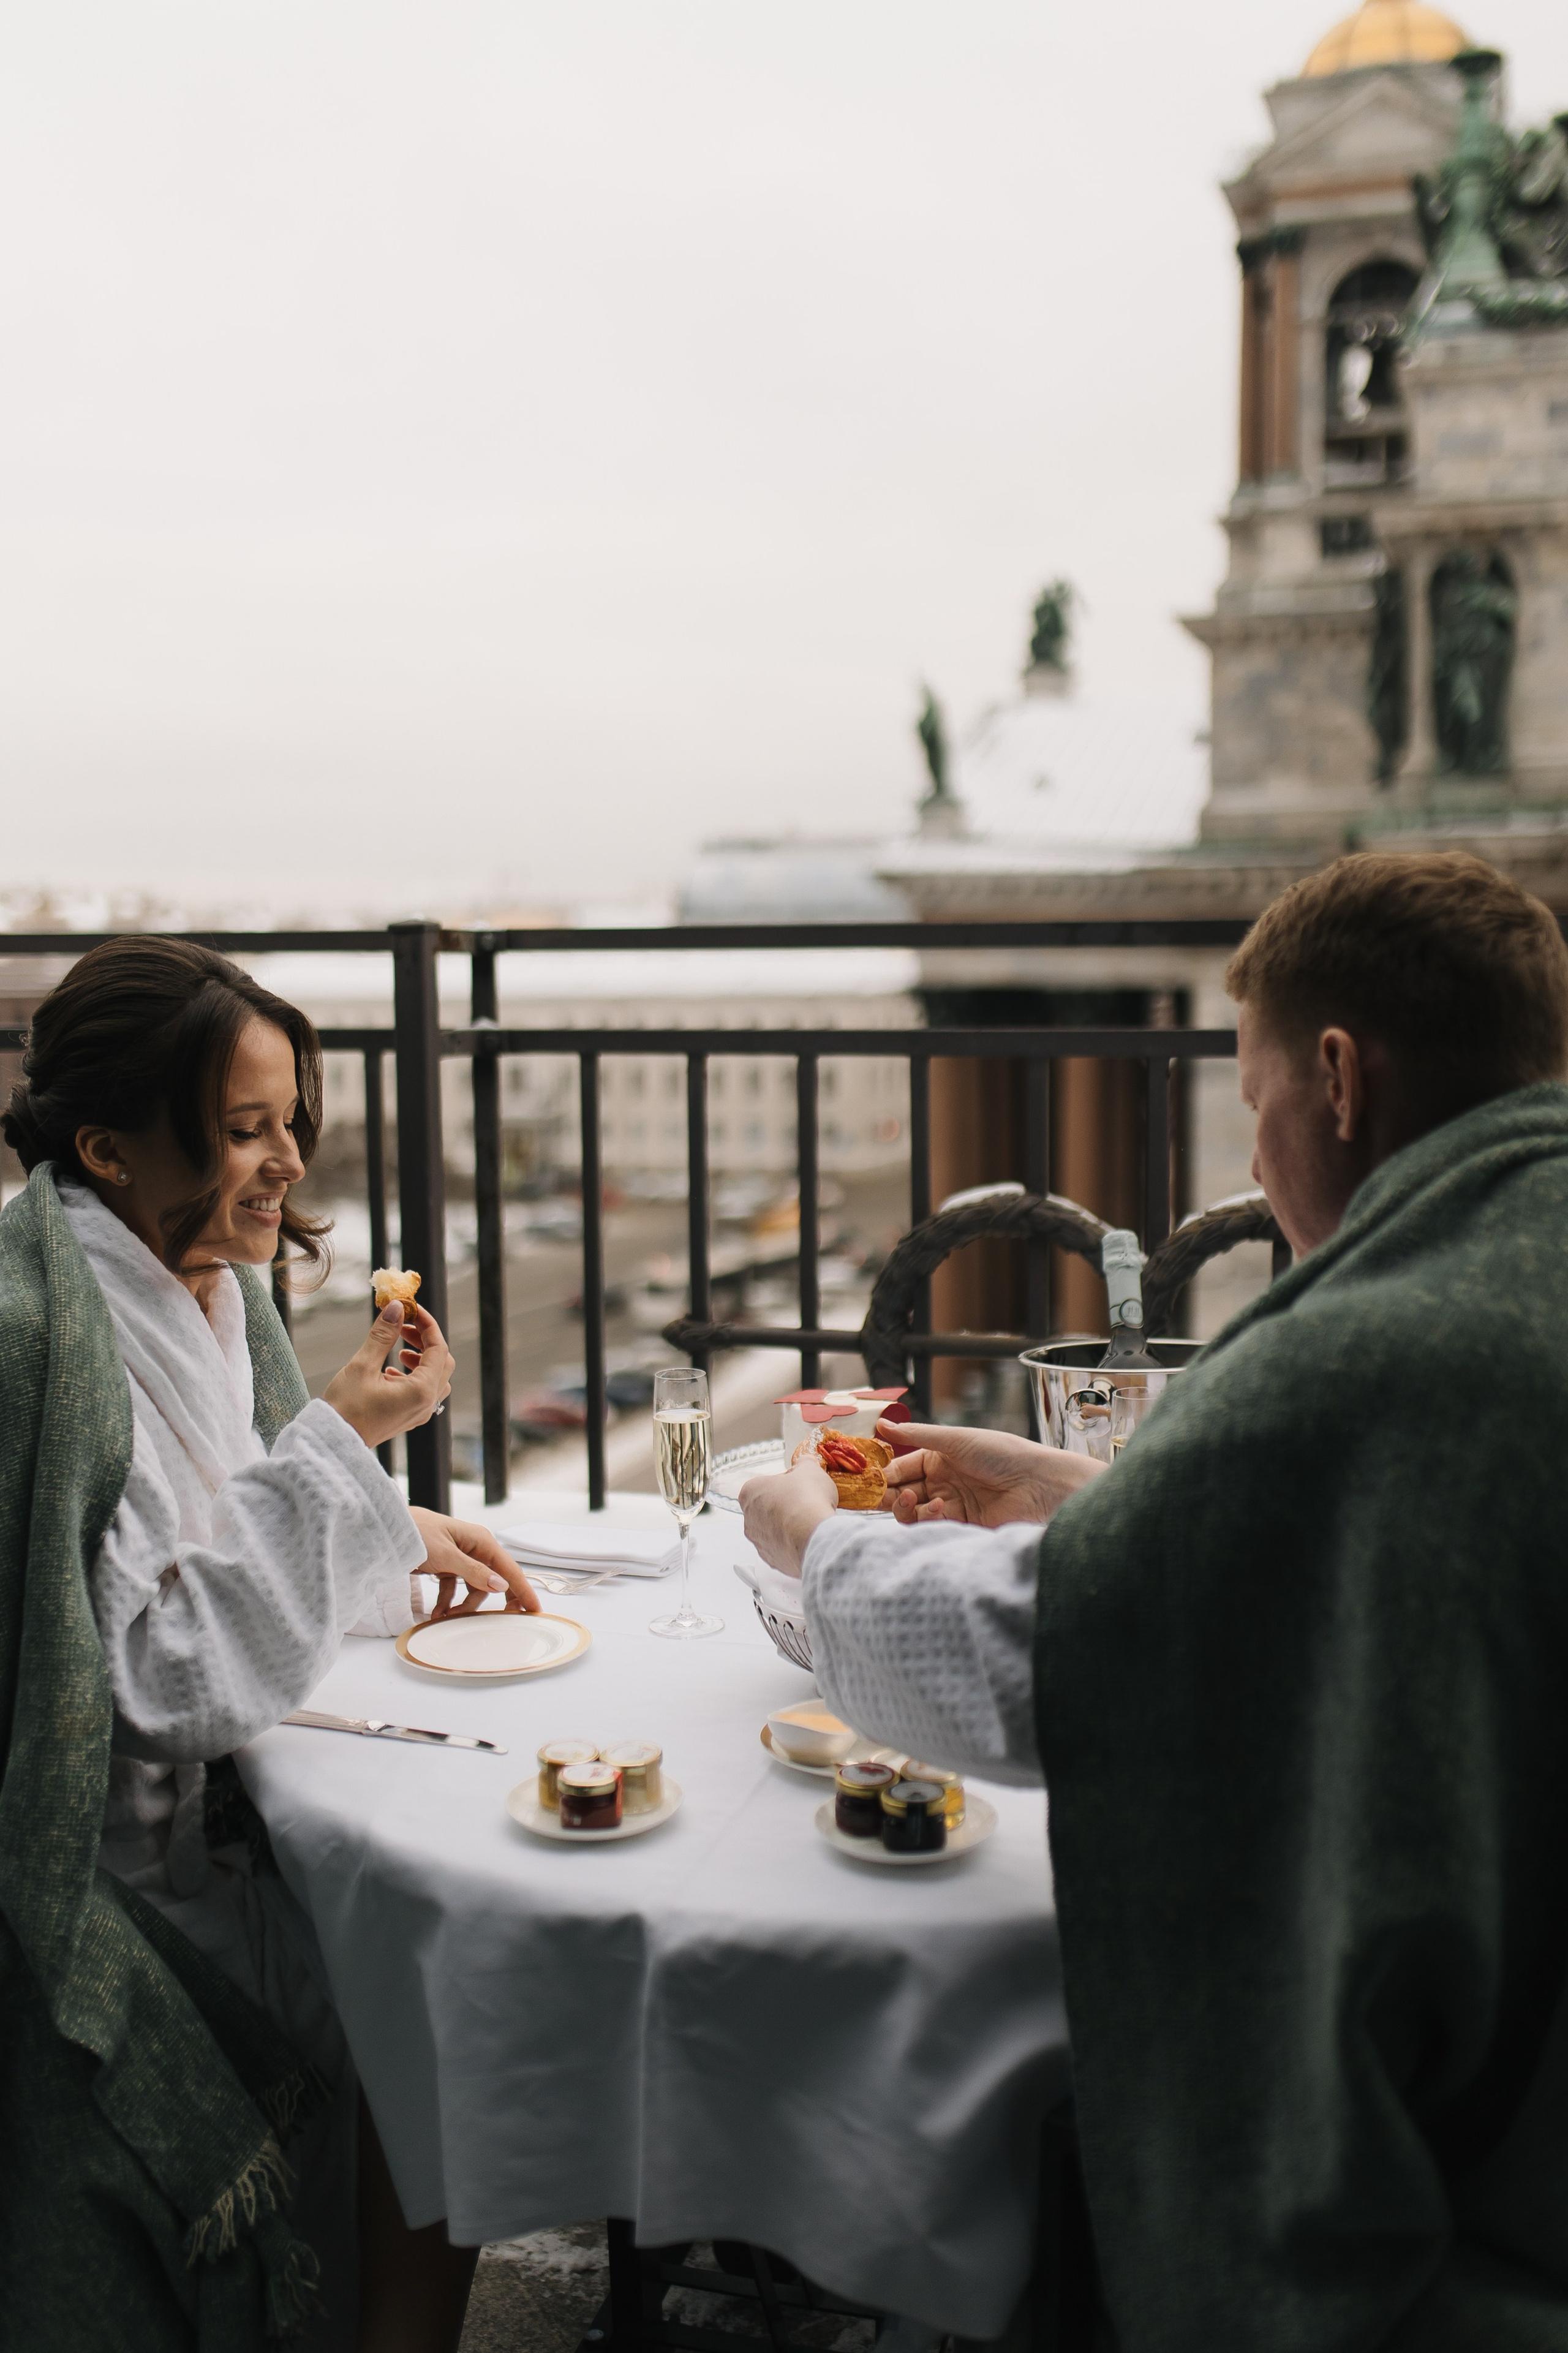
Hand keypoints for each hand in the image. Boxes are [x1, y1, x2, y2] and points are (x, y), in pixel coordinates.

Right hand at [323, 1304, 453, 1447]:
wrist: (332, 1443)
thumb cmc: (345, 1407)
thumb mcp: (363, 1365)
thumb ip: (383, 1335)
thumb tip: (396, 1307)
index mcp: (421, 1391)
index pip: (438, 1348)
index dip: (427, 1324)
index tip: (411, 1309)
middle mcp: (427, 1404)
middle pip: (442, 1362)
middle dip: (425, 1339)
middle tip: (403, 1325)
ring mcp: (419, 1413)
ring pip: (436, 1376)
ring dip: (422, 1357)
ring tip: (400, 1346)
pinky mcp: (409, 1417)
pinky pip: (424, 1390)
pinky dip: (414, 1373)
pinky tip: (391, 1369)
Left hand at [410, 1508, 540, 1619]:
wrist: (387, 1529)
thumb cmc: (416, 1534)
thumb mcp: (445, 1555)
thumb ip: (473, 1572)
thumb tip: (500, 1585)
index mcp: (481, 1541)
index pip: (509, 1568)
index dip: (523, 1590)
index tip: (535, 1610)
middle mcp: (474, 1548)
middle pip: (495, 1579)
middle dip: (495, 1601)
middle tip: (502, 1622)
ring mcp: (460, 1557)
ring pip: (474, 1587)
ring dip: (463, 1606)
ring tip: (448, 1618)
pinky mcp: (445, 1565)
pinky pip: (454, 1588)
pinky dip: (448, 1602)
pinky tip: (437, 1613)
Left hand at [740, 1460, 838, 1579]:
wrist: (814, 1537)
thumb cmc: (806, 1501)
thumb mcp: (810, 1470)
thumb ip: (805, 1464)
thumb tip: (806, 1462)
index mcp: (750, 1492)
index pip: (764, 1484)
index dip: (783, 1483)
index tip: (797, 1485)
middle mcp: (749, 1518)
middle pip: (766, 1509)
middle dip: (784, 1506)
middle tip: (805, 1503)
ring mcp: (759, 1542)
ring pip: (773, 1531)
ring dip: (788, 1527)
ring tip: (809, 1522)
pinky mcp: (772, 1560)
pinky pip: (782, 1550)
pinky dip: (793, 1545)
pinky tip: (809, 1539)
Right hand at [878, 1419, 1105, 1526]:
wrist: (1039, 1485)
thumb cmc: (1002, 1454)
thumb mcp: (954, 1439)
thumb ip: (915, 1435)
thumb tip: (881, 1423)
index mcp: (939, 1457)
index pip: (900, 1467)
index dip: (883, 1473)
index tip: (867, 1478)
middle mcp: (942, 1482)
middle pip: (901, 1492)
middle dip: (887, 1494)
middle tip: (877, 1495)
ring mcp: (951, 1505)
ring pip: (912, 1513)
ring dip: (904, 1507)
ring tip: (910, 1500)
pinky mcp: (961, 1527)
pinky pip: (931, 1526)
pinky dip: (927, 1518)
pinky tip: (939, 1508)